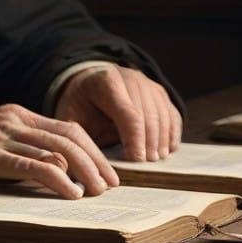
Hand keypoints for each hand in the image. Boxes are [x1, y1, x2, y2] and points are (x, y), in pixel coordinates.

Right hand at [0, 103, 120, 198]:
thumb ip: (28, 148)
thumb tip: (64, 169)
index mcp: (19, 114)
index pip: (68, 128)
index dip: (94, 150)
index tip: (107, 173)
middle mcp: (14, 120)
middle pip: (69, 138)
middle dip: (95, 162)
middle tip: (109, 185)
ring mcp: (2, 135)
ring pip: (56, 150)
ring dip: (83, 172)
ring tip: (95, 192)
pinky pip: (31, 165)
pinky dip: (57, 179)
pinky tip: (70, 192)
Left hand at [54, 64, 181, 161]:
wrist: (87, 84)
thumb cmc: (79, 105)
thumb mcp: (70, 117)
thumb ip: (79, 135)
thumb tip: (87, 163)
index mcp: (106, 82)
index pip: (128, 113)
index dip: (135, 139)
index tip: (136, 160)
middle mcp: (131, 79)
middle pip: (148, 115)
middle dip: (149, 142)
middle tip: (148, 164)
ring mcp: (148, 84)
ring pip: (162, 115)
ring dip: (162, 139)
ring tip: (157, 159)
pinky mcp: (159, 93)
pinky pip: (171, 113)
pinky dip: (171, 132)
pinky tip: (168, 149)